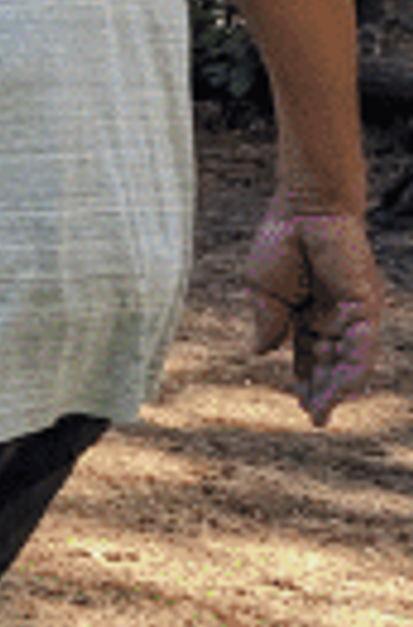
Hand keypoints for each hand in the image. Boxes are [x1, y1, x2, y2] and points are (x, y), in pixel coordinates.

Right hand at [248, 200, 381, 425]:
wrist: (303, 209)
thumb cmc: (280, 241)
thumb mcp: (262, 291)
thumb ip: (267, 322)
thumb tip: (260, 354)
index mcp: (308, 312)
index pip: (309, 355)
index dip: (305, 380)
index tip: (302, 406)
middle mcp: (334, 316)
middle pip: (331, 362)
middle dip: (323, 390)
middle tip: (316, 417)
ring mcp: (352, 311)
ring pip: (349, 358)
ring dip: (338, 386)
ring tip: (325, 410)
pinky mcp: (365, 303)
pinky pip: (361, 343)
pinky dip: (353, 367)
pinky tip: (343, 388)